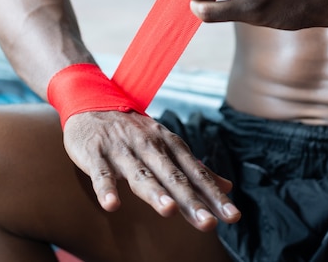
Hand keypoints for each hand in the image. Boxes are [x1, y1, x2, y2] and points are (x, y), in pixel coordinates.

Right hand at [62, 110, 240, 230]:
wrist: (94, 104)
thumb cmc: (136, 132)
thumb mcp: (168, 144)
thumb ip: (196, 168)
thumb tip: (228, 186)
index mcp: (171, 146)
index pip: (197, 174)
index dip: (215, 195)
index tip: (233, 216)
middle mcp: (151, 147)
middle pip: (174, 177)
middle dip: (192, 200)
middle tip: (209, 224)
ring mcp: (123, 150)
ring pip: (141, 174)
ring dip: (155, 192)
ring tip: (170, 211)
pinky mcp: (95, 154)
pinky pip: (101, 173)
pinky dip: (106, 188)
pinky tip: (111, 205)